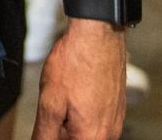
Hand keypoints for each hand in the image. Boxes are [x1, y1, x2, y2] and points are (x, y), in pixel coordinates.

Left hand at [32, 21, 125, 138]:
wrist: (98, 33)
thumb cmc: (76, 62)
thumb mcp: (50, 102)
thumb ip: (44, 133)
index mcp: (92, 138)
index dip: (51, 136)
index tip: (48, 125)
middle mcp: (109, 134)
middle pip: (78, 139)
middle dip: (62, 130)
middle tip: (54, 107)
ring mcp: (115, 119)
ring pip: (87, 132)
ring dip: (71, 122)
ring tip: (63, 97)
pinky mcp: (117, 106)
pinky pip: (97, 119)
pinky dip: (82, 111)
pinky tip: (74, 92)